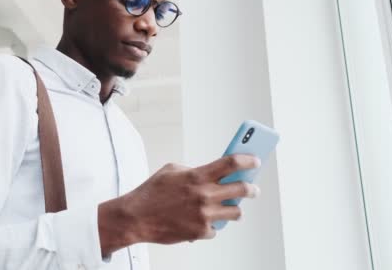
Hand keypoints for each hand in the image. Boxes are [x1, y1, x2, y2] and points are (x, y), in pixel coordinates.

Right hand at [98, 154, 260, 255]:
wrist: (136, 217)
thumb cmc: (152, 192)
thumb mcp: (172, 171)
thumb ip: (194, 171)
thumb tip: (212, 174)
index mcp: (197, 176)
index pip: (231, 163)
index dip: (248, 160)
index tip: (255, 161)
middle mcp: (204, 195)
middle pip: (243, 189)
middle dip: (252, 188)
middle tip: (253, 188)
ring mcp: (204, 215)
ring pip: (236, 212)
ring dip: (235, 209)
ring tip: (232, 207)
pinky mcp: (201, 231)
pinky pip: (216, 228)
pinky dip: (211, 224)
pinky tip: (202, 220)